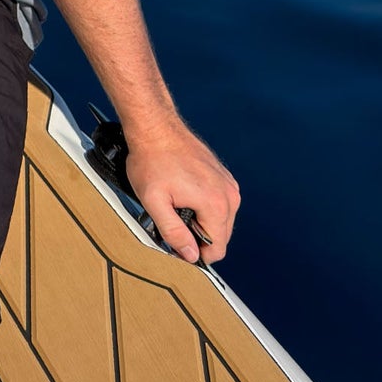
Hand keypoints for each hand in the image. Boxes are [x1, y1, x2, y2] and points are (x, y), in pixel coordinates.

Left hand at [123, 122, 239, 263]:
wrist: (155, 127)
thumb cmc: (151, 159)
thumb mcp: (153, 201)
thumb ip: (173, 232)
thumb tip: (190, 255)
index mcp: (216, 204)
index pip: (217, 249)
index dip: (195, 254)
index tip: (177, 245)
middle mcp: (229, 194)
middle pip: (220, 236)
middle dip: (197, 236)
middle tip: (171, 221)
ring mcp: (228, 183)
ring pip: (220, 220)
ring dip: (200, 221)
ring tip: (176, 205)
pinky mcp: (223, 176)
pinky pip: (220, 203)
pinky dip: (204, 206)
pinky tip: (183, 194)